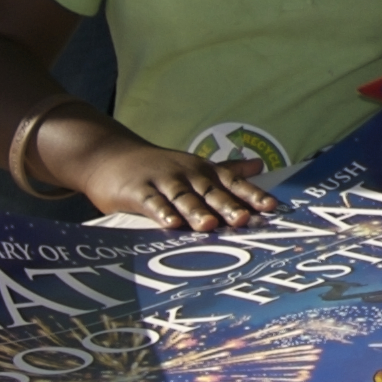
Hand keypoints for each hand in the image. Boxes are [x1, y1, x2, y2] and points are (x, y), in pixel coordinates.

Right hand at [69, 134, 275, 229]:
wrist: (110, 155)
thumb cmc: (160, 166)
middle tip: (244, 220)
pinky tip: (170, 225)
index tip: (271, 207)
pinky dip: (161, 213)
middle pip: (211, 192)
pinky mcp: (137, 191)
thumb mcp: (195, 165)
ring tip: (210, 226)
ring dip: (196, 211)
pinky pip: (152, 203)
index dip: (252, 195)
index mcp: (204, 172)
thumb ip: (227, 170)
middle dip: (228, 206)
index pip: (233, 184)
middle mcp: (187, 175)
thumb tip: (260, 166)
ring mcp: (162, 181)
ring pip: (183, 198)